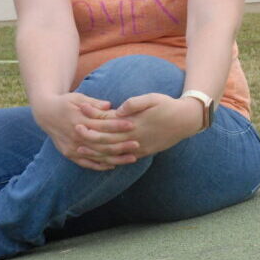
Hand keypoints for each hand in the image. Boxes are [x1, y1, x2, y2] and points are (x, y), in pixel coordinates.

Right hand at [33, 93, 137, 170]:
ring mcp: (72, 147)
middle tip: (137, 144)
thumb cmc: (65, 103)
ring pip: (97, 155)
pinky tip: (113, 166)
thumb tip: (109, 105)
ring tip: (132, 158)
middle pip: (102, 143)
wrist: (45, 114)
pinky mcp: (69, 154)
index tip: (132, 125)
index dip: (117, 125)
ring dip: (115, 158)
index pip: (102, 124)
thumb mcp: (78, 97)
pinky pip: (86, 163)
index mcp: (79, 120)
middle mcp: (76, 136)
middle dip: (121, 144)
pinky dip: (99, 165)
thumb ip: (94, 103)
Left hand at [75, 93, 201, 160]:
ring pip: (112, 152)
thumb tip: (119, 108)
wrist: (186, 121)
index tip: (80, 109)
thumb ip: (135, 103)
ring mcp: (139, 147)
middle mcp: (135, 137)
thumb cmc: (169, 106)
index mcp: (135, 123)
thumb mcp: (153, 98)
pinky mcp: (143, 152)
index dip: (93, 115)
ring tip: (80, 148)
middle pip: (106, 139)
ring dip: (95, 151)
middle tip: (74, 129)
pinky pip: (122, 159)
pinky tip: (100, 159)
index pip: (109, 121)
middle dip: (89, 135)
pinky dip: (110, 160)